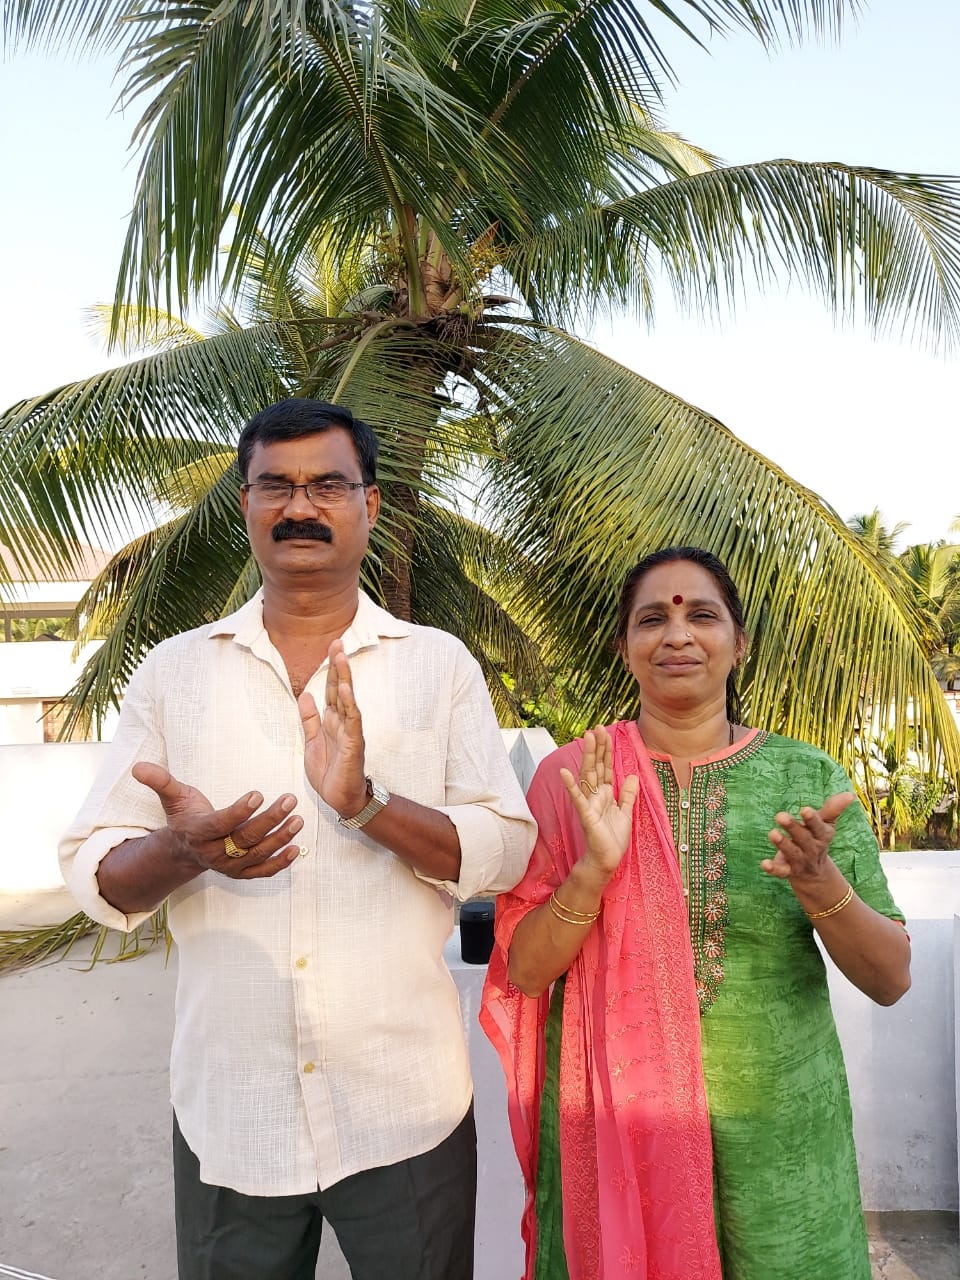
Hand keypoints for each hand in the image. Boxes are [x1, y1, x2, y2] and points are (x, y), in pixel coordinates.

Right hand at [131, 762, 301, 878]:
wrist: (184, 850)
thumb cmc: (184, 817)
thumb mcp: (173, 797)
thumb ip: (160, 781)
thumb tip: (138, 766)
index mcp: (198, 832)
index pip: (221, 824)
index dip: (240, 811)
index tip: (259, 793)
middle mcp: (214, 852)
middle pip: (244, 838)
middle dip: (269, 819)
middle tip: (289, 800)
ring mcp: (229, 866)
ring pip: (257, 854)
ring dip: (280, 838)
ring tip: (298, 819)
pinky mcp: (242, 873)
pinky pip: (262, 872)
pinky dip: (280, 863)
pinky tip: (296, 849)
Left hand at [298, 639, 368, 816]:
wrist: (340, 799)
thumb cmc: (329, 772)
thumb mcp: (311, 741)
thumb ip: (309, 719)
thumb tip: (304, 694)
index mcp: (332, 720)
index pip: (331, 689)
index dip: (331, 669)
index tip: (332, 646)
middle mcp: (343, 722)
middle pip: (341, 688)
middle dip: (339, 665)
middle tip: (338, 642)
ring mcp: (350, 731)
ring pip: (348, 699)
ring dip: (345, 678)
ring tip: (341, 658)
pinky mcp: (354, 744)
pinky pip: (352, 721)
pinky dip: (350, 705)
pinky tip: (346, 690)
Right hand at [558, 726, 638, 881]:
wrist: (607, 860)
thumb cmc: (613, 839)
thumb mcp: (626, 813)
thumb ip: (628, 794)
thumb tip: (633, 775)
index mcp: (605, 794)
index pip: (606, 767)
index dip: (606, 750)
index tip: (605, 732)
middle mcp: (595, 795)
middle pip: (596, 766)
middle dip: (597, 747)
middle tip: (596, 727)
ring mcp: (589, 803)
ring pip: (588, 775)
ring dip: (587, 757)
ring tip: (586, 738)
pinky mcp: (586, 815)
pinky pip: (578, 798)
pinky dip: (571, 786)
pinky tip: (565, 772)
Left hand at [761, 792, 856, 882]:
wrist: (815, 873)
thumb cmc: (816, 839)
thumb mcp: (826, 825)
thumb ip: (833, 809)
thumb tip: (850, 794)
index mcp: (822, 836)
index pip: (818, 827)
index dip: (812, 819)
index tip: (805, 809)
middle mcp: (812, 849)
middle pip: (803, 838)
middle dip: (792, 827)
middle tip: (780, 815)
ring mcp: (800, 861)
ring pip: (792, 853)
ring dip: (782, 844)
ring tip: (772, 833)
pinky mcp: (788, 871)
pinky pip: (781, 871)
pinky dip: (773, 869)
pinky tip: (764, 864)